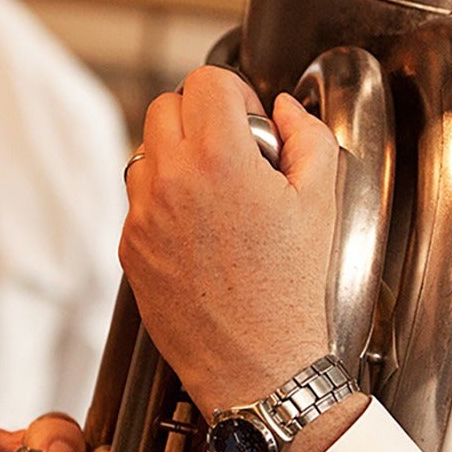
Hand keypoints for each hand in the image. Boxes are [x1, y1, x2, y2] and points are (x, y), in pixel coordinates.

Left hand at [119, 67, 339, 415]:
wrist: (261, 370)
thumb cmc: (294, 294)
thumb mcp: (322, 203)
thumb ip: (307, 137)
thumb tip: (283, 109)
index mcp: (219, 161)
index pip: (205, 81)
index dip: (234, 91)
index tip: (248, 116)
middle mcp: (170, 182)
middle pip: (166, 107)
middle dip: (201, 117)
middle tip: (234, 149)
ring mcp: (143, 217)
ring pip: (146, 151)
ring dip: (176, 156)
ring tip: (217, 191)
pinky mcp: (130, 249)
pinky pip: (138, 200)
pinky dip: (163, 199)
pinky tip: (201, 230)